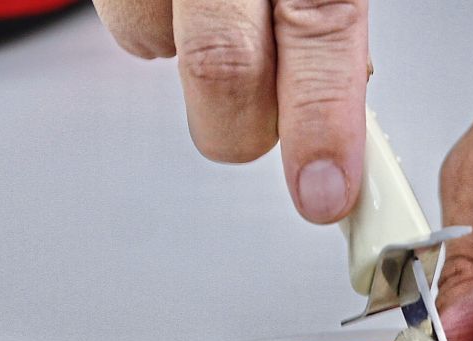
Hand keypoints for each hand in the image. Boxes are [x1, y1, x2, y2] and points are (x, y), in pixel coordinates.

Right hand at [91, 0, 369, 222]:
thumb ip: (330, 17)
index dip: (322, 120)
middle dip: (247, 128)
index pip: (318, 25)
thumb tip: (346, 118)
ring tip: (228, 20)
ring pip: (160, 47)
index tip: (324, 190)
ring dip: (196, 67)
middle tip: (267, 130)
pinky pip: (126, 21)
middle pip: (221, 61)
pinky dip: (159, 30)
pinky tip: (189, 1)